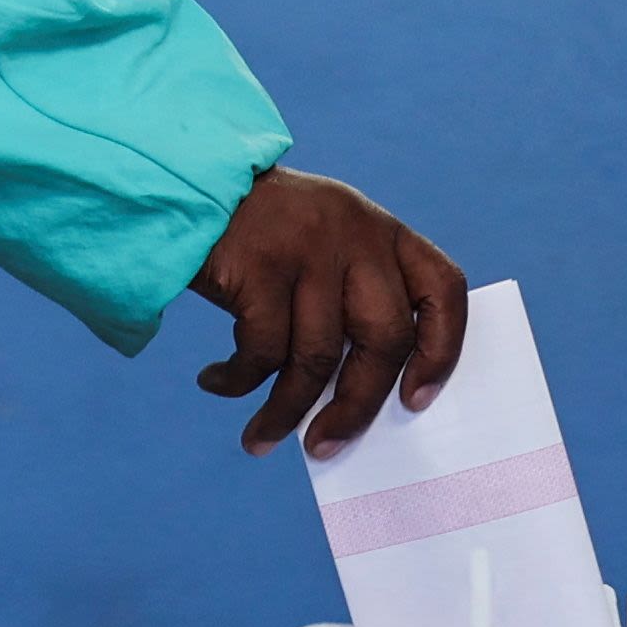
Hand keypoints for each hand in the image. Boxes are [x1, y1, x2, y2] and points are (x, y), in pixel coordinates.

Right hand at [188, 168, 467, 458]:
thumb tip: (356, 399)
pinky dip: (240, 381)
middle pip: (385, 338)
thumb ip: (349, 298)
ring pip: (318, 356)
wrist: (183, 181)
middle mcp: (355, 232)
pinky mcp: (260, 263)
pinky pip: (261, 349)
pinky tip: (219, 383)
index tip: (415, 399)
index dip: (441, 350)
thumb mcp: (322, 243)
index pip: (443, 288)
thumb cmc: (258, 235)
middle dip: (357, 405)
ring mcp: (308, 245)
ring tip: (260, 437)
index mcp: (380, 230)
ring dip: (286, 411)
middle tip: (326, 444)